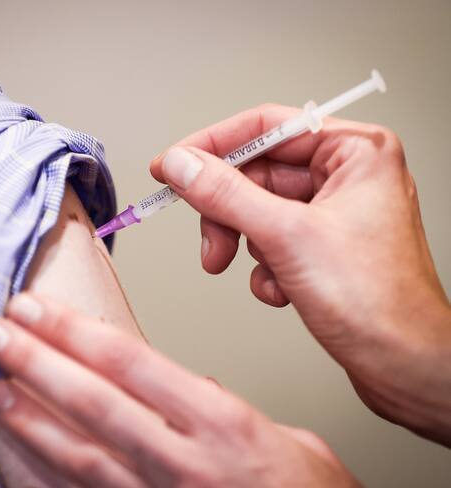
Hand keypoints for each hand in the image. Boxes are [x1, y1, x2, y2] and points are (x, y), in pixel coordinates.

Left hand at [0, 293, 358, 486]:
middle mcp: (185, 460)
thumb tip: (189, 382)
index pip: (133, 364)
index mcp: (223, 422)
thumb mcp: (295, 439)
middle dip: (37, 361)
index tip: (36, 308)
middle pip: (95, 401)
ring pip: (80, 454)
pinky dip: (48, 473)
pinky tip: (17, 451)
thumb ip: (228, 406)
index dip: (76, 333)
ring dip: (29, 416)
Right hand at [149, 104, 450, 444]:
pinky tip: (282, 289)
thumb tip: (182, 164)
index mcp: (356, 152)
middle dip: (228, 214)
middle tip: (211, 243)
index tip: (173, 163)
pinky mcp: (323, 246)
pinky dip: (266, 267)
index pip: (266, 127)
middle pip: (257, 174)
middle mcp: (347, 176)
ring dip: (247, 245)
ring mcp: (334, 213)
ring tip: (260, 274)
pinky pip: (271, 240)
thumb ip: (226, 195)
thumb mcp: (287, 238)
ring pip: (259, 210)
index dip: (213, 145)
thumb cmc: (380, 303)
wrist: (405, 367)